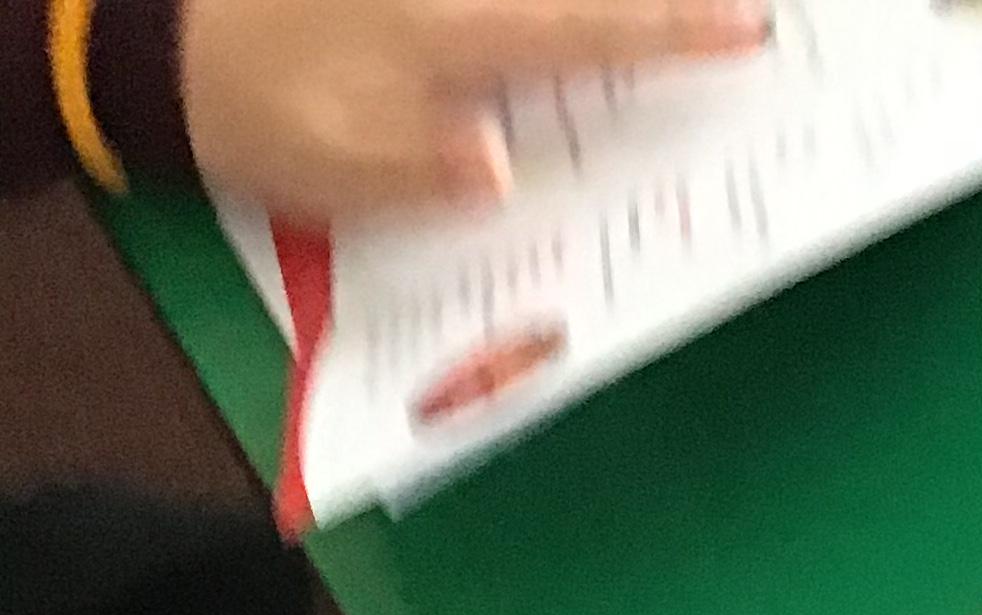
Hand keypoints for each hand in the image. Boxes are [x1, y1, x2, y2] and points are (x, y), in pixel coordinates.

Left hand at [179, 0, 770, 219]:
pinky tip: (589, 36)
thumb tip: (500, 168)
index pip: (588, 31)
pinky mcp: (421, 3)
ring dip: (612, 16)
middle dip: (661, 6)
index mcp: (454, 35)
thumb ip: (425, 168)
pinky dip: (559, 28)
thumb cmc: (263, 113)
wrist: (168, 43)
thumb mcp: (338, 166)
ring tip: (686, 20)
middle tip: (749, 14)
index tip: (750, 30)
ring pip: (546, 4)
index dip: (674, 31)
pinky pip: (512, 19)